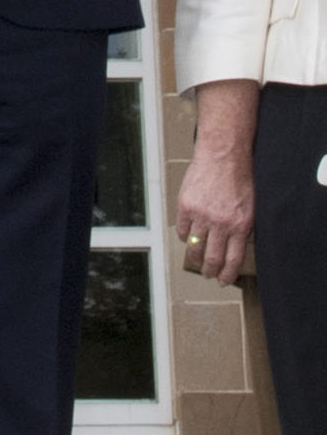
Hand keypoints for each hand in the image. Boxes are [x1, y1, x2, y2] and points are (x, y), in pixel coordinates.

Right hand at [176, 79, 258, 286]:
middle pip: (212, 258)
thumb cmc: (239, 177)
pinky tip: (188, 238)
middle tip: (208, 274)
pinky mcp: (186, 206)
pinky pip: (183, 230)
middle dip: (209, 271)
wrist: (223, 155)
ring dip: (195, 258)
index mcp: (240, 225)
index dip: (226, 274)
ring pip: (195, 247)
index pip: (232, 259)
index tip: (222, 280)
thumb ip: (243, 227)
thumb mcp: (250, 206)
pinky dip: (185, 237)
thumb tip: (235, 248)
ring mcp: (201, 216)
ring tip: (196, 261)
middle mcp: (221, 223)